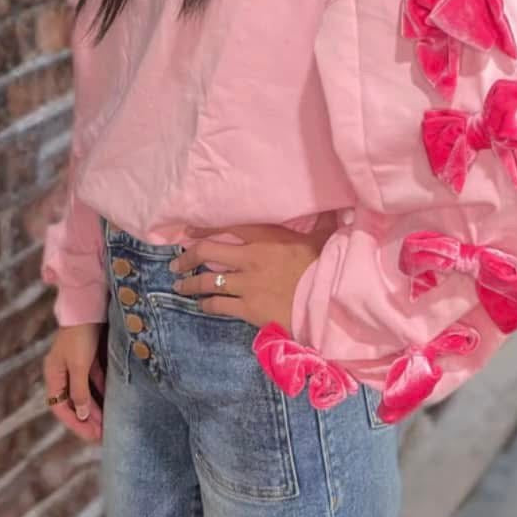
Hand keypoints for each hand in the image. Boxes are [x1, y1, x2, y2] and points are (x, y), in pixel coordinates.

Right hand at [43, 322, 105, 442]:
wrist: (88, 306)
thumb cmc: (80, 335)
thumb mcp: (79, 366)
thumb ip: (79, 391)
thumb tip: (82, 415)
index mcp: (53, 375)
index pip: (60, 408)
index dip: (75, 423)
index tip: (91, 435)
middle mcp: (61, 372)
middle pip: (73, 403)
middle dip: (87, 419)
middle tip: (103, 434)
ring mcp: (75, 364)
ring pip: (84, 393)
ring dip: (95, 408)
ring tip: (108, 423)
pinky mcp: (87, 357)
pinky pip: (93, 381)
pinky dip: (100, 392)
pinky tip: (111, 401)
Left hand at [169, 212, 339, 333]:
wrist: (325, 299)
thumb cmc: (324, 266)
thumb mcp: (322, 238)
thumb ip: (323, 223)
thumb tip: (339, 208)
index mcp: (264, 237)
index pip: (226, 228)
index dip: (204, 229)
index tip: (189, 231)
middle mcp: (248, 258)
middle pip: (208, 252)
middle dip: (188, 257)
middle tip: (177, 262)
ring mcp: (245, 284)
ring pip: (207, 282)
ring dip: (190, 284)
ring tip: (179, 286)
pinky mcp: (247, 308)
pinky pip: (219, 305)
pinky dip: (207, 305)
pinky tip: (201, 305)